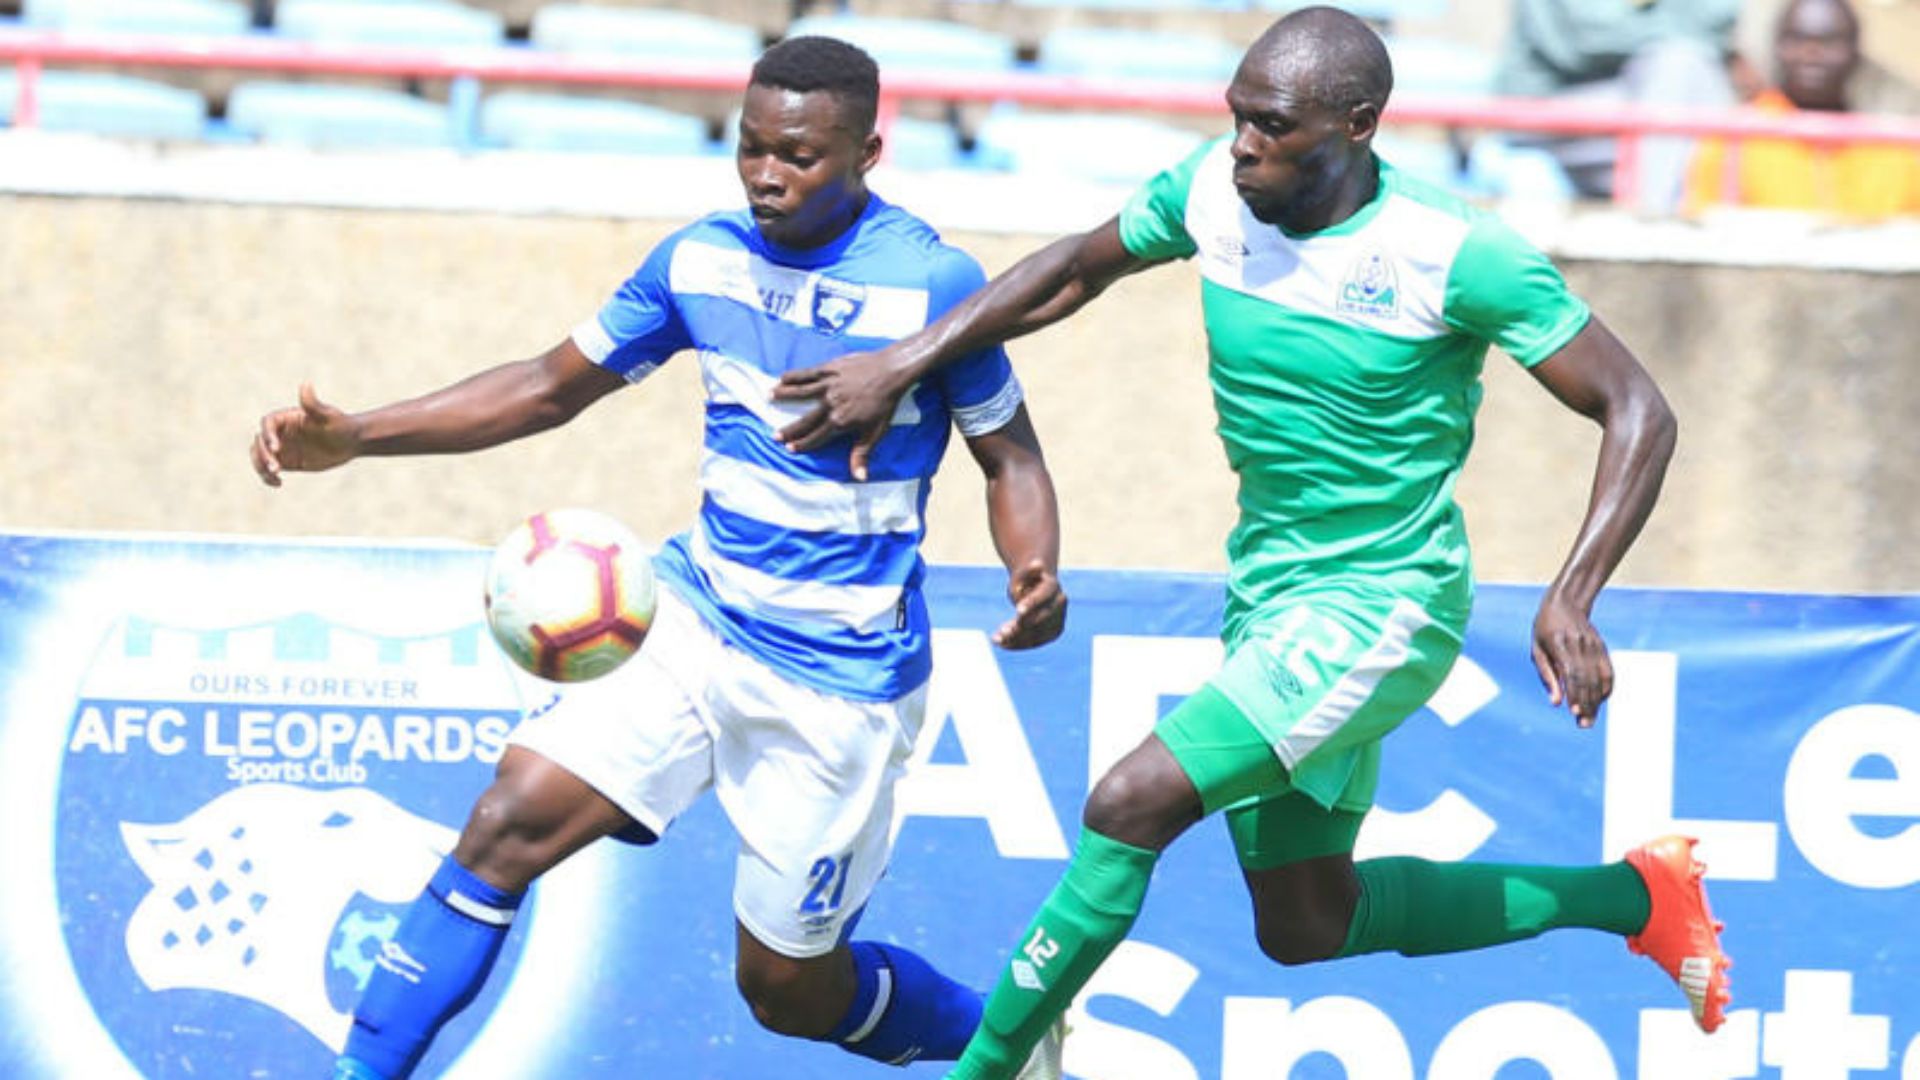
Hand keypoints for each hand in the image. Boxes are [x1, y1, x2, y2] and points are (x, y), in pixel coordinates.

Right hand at [250, 383, 360, 486]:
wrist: (351, 442)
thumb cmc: (341, 425)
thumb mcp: (329, 416)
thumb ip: (313, 404)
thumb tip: (305, 384)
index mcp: (287, 417)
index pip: (268, 424)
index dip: (268, 435)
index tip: (276, 448)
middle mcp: (280, 432)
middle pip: (259, 442)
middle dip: (263, 455)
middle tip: (276, 468)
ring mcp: (282, 447)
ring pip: (259, 456)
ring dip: (261, 466)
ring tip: (275, 475)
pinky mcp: (287, 461)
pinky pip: (269, 470)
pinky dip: (268, 477)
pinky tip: (278, 484)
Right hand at [772, 349, 910, 481]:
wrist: (890, 371)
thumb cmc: (884, 404)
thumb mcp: (875, 432)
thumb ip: (862, 454)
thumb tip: (860, 477)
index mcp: (839, 421)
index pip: (816, 437)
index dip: (802, 444)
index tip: (789, 448)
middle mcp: (830, 404)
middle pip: (805, 420)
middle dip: (789, 429)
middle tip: (774, 436)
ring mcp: (828, 385)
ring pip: (801, 392)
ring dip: (784, 395)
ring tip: (769, 397)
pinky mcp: (829, 368)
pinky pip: (807, 374)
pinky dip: (794, 376)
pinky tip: (782, 377)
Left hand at [993, 558, 1065, 649]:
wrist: (1037, 588)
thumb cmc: (1026, 579)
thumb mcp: (1023, 574)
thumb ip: (1028, 572)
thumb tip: (1038, 564)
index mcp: (1053, 587)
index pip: (1043, 596)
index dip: (1032, 603)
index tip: (1017, 610)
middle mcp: (1059, 604)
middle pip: (1041, 618)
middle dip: (1021, 626)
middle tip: (1002, 630)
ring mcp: (1058, 620)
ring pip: (1037, 634)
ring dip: (1016, 638)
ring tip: (997, 639)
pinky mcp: (1052, 633)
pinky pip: (1035, 642)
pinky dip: (1017, 644)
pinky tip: (1001, 643)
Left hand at [1531, 592, 1612, 727]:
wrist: (1565, 603)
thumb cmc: (1544, 629)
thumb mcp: (1537, 650)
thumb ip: (1547, 676)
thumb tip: (1556, 703)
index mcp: (1560, 644)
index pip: (1572, 673)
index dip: (1575, 693)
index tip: (1574, 712)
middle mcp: (1580, 645)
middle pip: (1587, 679)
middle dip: (1587, 703)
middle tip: (1583, 724)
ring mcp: (1594, 645)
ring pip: (1599, 678)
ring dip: (1596, 700)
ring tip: (1590, 719)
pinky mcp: (1602, 647)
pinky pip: (1608, 671)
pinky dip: (1606, 688)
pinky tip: (1600, 701)